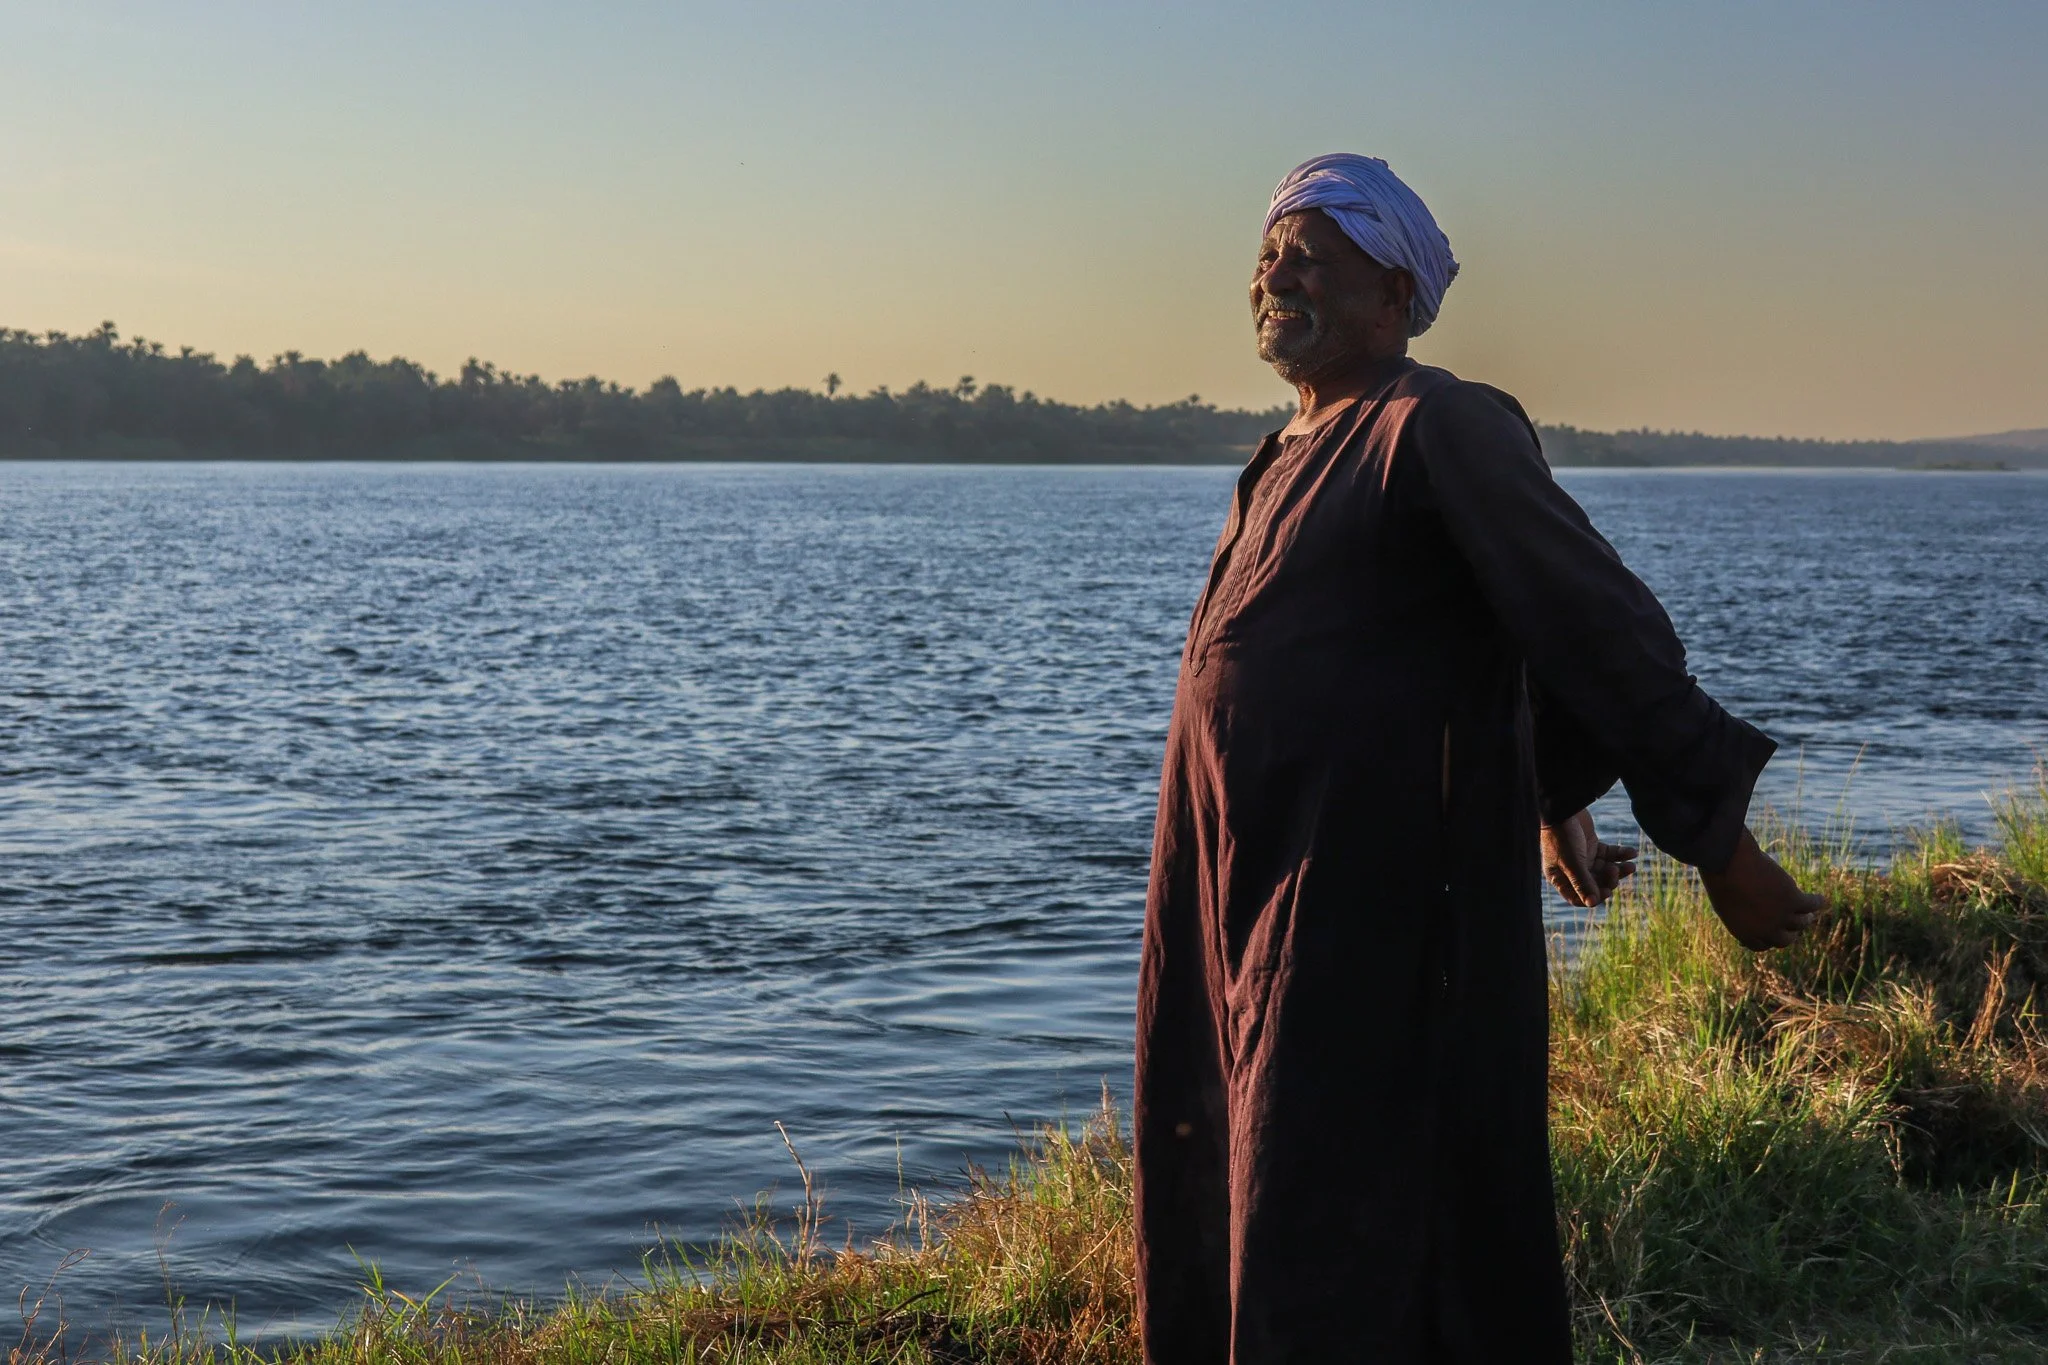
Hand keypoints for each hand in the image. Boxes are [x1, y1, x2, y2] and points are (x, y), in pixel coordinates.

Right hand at [1541, 809, 1637, 907]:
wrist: (1563, 807)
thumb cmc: (1562, 837)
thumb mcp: (1572, 862)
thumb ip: (1583, 883)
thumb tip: (1592, 903)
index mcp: (1559, 878)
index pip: (1578, 897)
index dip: (1594, 897)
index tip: (1608, 891)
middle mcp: (1571, 870)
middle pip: (1595, 884)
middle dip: (1609, 879)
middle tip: (1616, 870)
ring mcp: (1582, 858)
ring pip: (1605, 870)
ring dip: (1619, 869)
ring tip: (1631, 865)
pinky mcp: (1591, 845)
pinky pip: (1609, 855)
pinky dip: (1621, 854)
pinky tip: (1632, 852)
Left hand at [1698, 828, 1821, 949]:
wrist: (1728, 864)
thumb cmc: (1722, 878)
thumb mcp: (1727, 900)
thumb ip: (1740, 912)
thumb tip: (1752, 914)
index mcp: (1744, 933)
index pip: (1763, 945)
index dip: (1770, 939)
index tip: (1775, 932)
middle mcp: (1765, 930)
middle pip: (1785, 940)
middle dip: (1791, 934)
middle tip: (1796, 927)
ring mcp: (1781, 916)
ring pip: (1801, 923)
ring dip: (1806, 918)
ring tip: (1809, 912)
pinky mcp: (1794, 900)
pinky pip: (1812, 904)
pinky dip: (1818, 901)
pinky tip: (1821, 899)